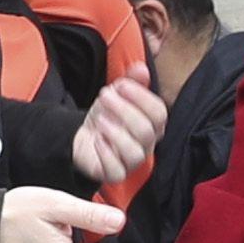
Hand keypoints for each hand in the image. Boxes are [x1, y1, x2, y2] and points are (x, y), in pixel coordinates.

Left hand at [72, 69, 169, 191]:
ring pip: (135, 153)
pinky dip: (106, 154)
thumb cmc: (107, 115)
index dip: (141, 97)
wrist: (84, 136)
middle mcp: (147, 144)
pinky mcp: (115, 174)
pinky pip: (117, 171)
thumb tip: (142, 68)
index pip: (159, 113)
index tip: (120, 85)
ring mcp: (131, 161)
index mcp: (153, 124)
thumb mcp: (116, 93)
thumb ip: (131, 81)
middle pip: (146, 131)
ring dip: (115, 133)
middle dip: (123, 110)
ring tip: (99, 119)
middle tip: (104, 96)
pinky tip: (97, 140)